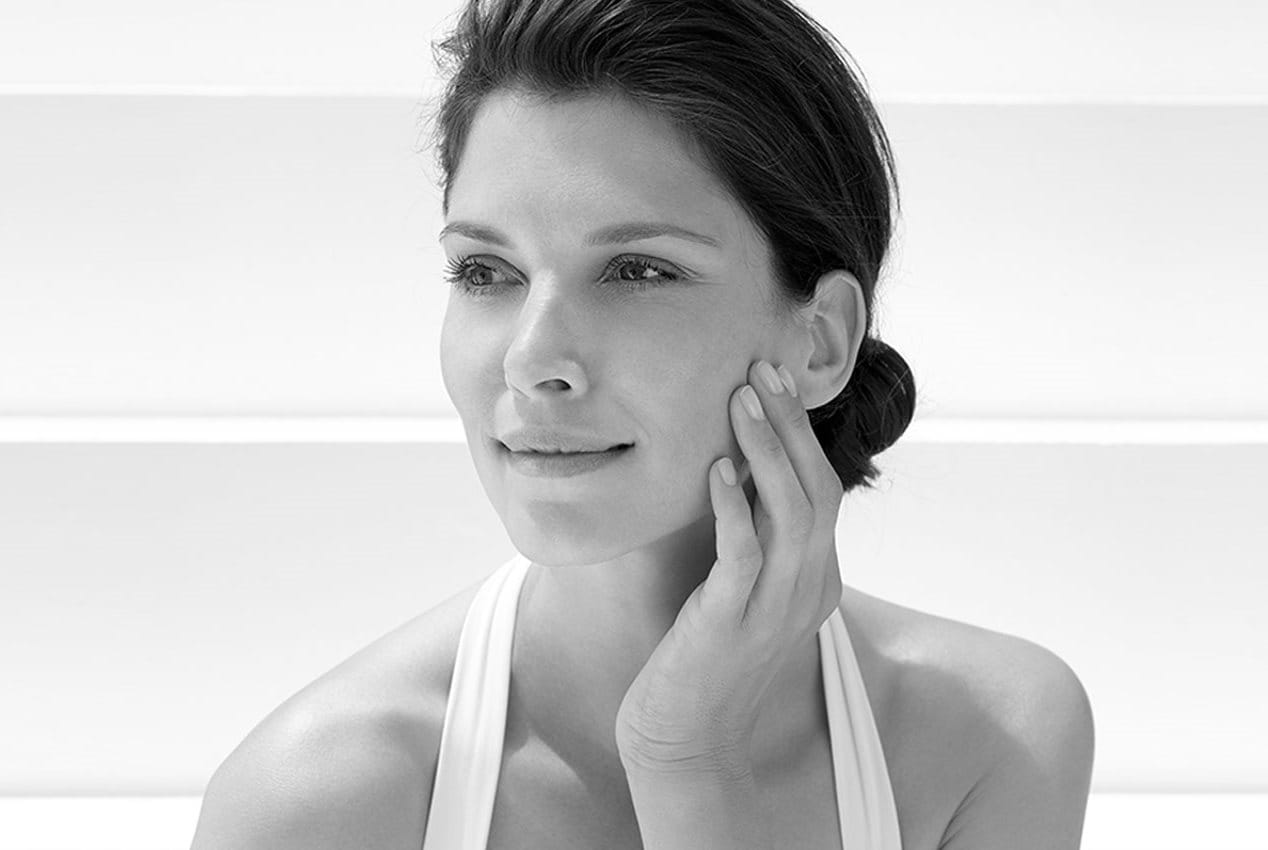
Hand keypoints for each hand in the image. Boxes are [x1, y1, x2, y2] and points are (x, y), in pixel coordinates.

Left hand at [614, 358, 845, 778]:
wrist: (684, 739)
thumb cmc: (703, 659)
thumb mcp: (740, 592)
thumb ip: (753, 541)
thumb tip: (736, 471)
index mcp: (814, 580)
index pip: (823, 492)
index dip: (801, 434)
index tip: (774, 382)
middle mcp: (807, 591)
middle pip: (817, 491)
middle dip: (792, 426)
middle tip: (764, 369)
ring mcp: (775, 609)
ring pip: (792, 514)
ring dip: (768, 451)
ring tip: (743, 398)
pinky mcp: (734, 624)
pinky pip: (744, 555)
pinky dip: (733, 507)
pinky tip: (716, 470)